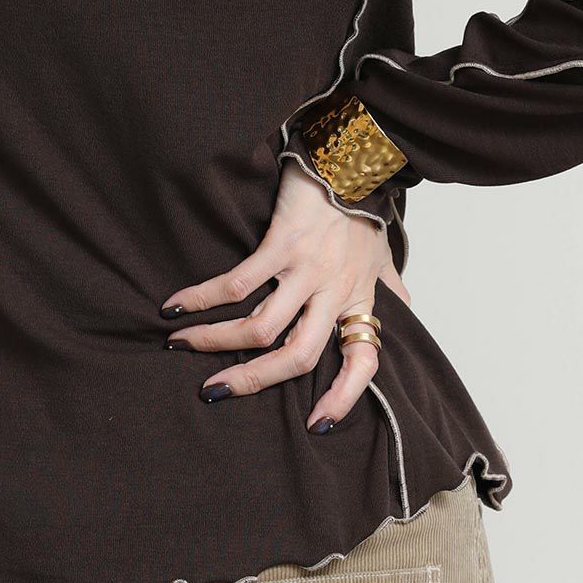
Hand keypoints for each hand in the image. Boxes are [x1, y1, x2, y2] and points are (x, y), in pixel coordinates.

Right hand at [159, 159, 412, 431]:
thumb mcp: (382, 252)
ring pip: (261, 326)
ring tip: (181, 344)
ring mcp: (308, 268)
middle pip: (298, 356)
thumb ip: (389, 284)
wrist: (353, 157)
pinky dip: (204, 298)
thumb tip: (405, 304)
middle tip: (215, 391)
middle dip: (253, 380)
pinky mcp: (283, 242)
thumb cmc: (364, 207)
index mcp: (358, 300)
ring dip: (215, 340)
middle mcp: (334, 291)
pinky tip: (177, 305)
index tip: (315, 425)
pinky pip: (239, 282)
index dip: (342, 397)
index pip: (363, 362)